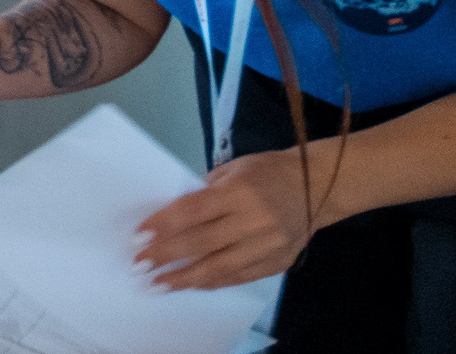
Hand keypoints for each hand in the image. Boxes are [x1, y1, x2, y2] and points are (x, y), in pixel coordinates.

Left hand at [135, 149, 314, 290]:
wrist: (317, 186)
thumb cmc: (266, 171)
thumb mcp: (231, 170)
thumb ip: (204, 193)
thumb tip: (172, 218)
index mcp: (240, 191)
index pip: (194, 211)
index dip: (164, 225)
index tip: (138, 237)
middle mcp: (256, 220)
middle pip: (203, 243)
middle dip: (167, 256)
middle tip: (139, 265)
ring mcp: (270, 245)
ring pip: (221, 267)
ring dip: (185, 278)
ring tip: (158, 284)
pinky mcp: (279, 263)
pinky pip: (240, 276)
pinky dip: (213, 282)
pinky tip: (192, 284)